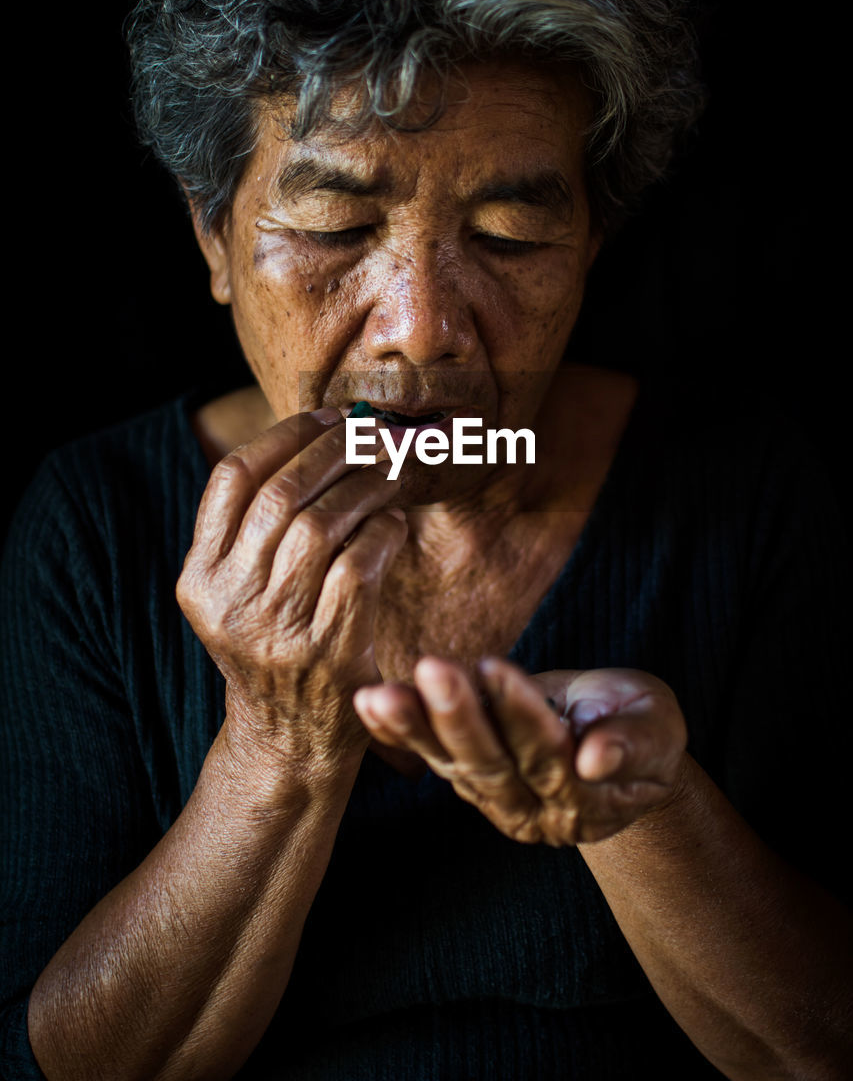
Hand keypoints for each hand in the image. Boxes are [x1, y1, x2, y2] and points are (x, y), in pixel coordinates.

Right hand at [177, 409, 407, 774]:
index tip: (323, 415)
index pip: (231, 479)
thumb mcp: (237, 594)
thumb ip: (254, 529)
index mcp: (200, 578)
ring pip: (324, 523)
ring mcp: (278, 628)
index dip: (282, 436)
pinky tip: (392, 522)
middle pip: (282, 495)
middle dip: (333, 449)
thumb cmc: (273, 645)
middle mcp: (231, 601)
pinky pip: (361, 564)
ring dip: (365, 483)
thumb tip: (315, 435)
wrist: (289, 739)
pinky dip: (382, 531)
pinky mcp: (329, 648)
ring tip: (389, 468)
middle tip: (369, 431)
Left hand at [353, 658, 686, 843]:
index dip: (521, 714)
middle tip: (431, 669)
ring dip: (414, 727)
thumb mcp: (658, 729)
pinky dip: (397, 731)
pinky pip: (429, 756)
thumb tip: (596, 759)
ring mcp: (495, 799)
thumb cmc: (643, 727)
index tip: (497, 670)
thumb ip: (635, 744)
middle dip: (458, 716)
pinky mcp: (468, 778)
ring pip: (452, 763)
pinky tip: (368, 704)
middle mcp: (531, 810)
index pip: (547, 756)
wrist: (617, 748)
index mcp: (583, 800)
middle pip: (490, 765)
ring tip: (380, 695)